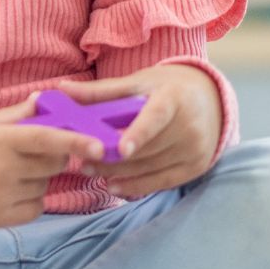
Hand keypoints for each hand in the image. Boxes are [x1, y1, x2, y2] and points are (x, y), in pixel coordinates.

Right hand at [0, 95, 104, 230]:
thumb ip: (20, 113)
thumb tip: (48, 98)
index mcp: (1, 140)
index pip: (45, 139)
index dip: (75, 141)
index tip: (100, 145)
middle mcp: (3, 169)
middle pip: (53, 164)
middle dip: (53, 157)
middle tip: (28, 153)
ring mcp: (4, 195)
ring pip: (45, 185)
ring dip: (37, 179)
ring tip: (8, 174)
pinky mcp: (4, 217)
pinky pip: (37, 206)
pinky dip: (31, 199)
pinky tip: (9, 191)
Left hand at [54, 65, 221, 198]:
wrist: (209, 98)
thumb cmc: (164, 87)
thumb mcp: (136, 82)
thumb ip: (99, 91)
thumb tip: (61, 89)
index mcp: (173, 99)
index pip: (155, 118)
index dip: (139, 134)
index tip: (120, 149)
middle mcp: (189, 126)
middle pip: (147, 149)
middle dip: (112, 158)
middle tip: (82, 162)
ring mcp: (195, 149)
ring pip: (151, 168)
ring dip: (119, 174)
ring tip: (90, 171)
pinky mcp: (197, 166)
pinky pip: (164, 182)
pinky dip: (138, 186)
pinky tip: (114, 187)